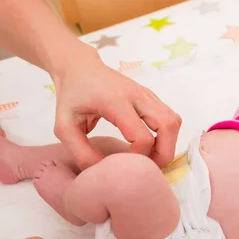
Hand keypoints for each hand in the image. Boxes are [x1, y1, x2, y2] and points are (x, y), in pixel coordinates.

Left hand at [52, 50, 180, 169]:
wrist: (80, 68)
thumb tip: (103, 170)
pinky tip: (150, 143)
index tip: (122, 163)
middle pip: (168, 126)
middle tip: (148, 166)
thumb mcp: (64, 126)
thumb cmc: (72, 96)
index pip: (142, 137)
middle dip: (163, 153)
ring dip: (168, 143)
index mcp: (116, 102)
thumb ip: (81, 152)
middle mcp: (138, 95)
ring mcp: (148, 94)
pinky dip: (166, 134)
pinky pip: (170, 117)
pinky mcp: (152, 96)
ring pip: (174, 121)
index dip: (137, 157)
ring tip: (151, 156)